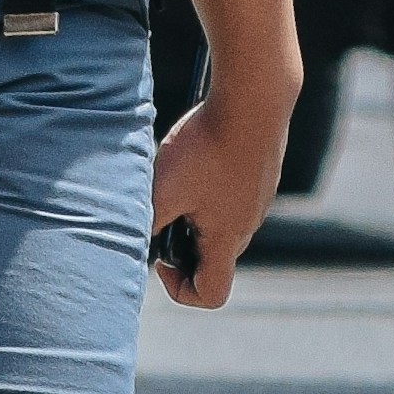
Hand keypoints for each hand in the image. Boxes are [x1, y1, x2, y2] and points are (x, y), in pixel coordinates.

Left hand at [147, 83, 290, 310]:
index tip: (161, 256)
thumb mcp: (163, 188)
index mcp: (226, 239)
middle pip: (213, 257)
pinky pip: (230, 195)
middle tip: (163, 209)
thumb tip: (133, 240)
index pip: (212, 294)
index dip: (181, 289)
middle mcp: (247, 224)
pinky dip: (208, 186)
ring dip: (193, 211)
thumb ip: (145, 222)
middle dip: (181, 243)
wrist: (254, 98)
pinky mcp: (260, 172)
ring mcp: (258, 197)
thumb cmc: (208, 145)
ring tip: (177, 177)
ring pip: (220, 222)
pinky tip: (196, 153)